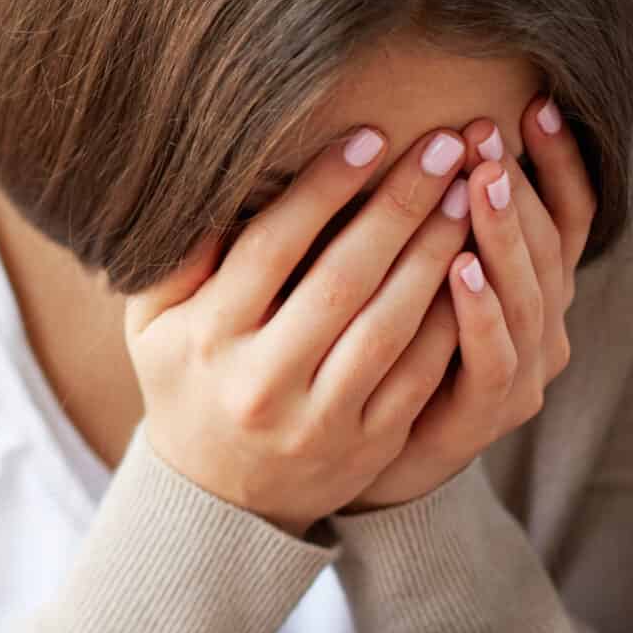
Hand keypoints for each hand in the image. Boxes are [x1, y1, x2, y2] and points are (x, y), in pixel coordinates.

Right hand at [123, 122, 481, 531]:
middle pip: (343, 278)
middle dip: (399, 205)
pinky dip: (452, 317)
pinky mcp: (368, 445)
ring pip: (391, 325)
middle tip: (445, 146)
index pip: (272, 247)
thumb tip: (224, 178)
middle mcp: (263, 380)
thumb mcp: (154, 322)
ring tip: (469, 193)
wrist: (216, 497)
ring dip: (436, 253)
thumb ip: (181, 256)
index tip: (371, 136)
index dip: (324, 187)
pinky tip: (477, 266)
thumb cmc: (187, 380)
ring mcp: (320, 419)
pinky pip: (421, 373)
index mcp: (208, 338)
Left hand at [349, 97, 596, 507]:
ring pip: (529, 293)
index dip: (559, 159)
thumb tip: (419, 126)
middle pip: (549, 243)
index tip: (536, 102)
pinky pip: (494, 355)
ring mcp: (525, 370)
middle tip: (487, 129)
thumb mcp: (416, 269)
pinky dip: (480, 310)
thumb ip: (431, 213)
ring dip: (503, 232)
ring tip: (480, 179)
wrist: (371, 454)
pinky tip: (458, 268)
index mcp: (535, 285)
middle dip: (518, 182)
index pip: (567, 212)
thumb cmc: (389, 346)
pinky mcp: (491, 411)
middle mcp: (543, 324)